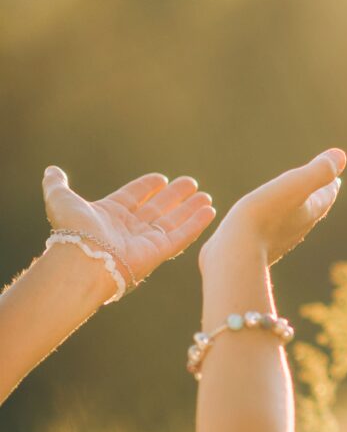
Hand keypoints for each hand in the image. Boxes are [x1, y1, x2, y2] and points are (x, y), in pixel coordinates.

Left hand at [43, 167, 215, 281]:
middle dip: (174, 196)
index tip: (160, 178)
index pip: (133, 197)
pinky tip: (209, 210)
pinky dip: (196, 223)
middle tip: (191, 183)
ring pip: (173, 221)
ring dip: (190, 208)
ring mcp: (145, 240)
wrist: (84, 260)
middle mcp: (129, 228)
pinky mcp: (160, 251)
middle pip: (157, 208)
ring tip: (206, 195)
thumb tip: (52, 171)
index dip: (146, 187)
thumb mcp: (61, 199)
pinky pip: (182, 235)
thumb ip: (57, 184)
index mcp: (109, 215)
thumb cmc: (72, 231)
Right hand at [200, 149, 346, 268]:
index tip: (337, 179)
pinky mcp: (257, 249)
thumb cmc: (264, 215)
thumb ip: (318, 171)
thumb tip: (341, 155)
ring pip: (294, 223)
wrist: (235, 255)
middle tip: (324, 190)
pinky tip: (264, 225)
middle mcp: (297, 229)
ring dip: (298, 211)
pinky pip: (271, 233)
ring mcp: (278, 241)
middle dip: (319, 198)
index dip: (331, 185)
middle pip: (314, 210)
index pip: (325, 196)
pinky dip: (275, 223)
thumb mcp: (294, 185)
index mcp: (309, 213)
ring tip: (297, 204)